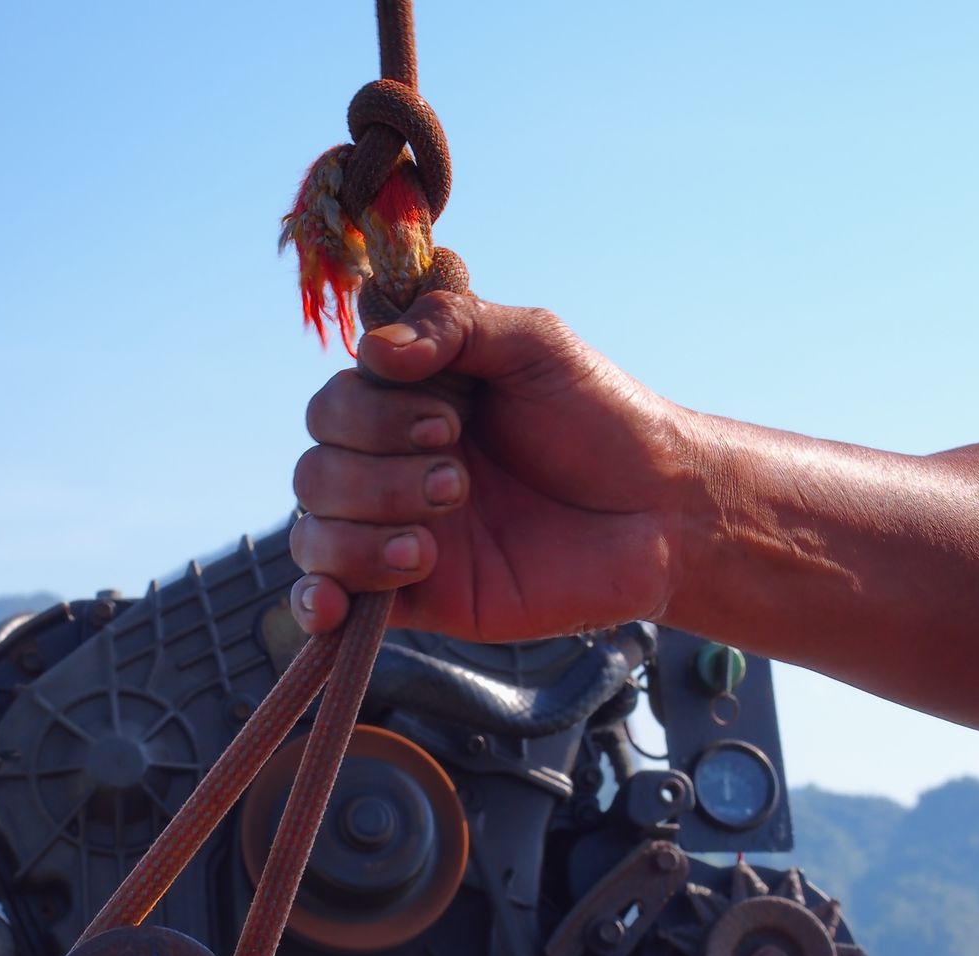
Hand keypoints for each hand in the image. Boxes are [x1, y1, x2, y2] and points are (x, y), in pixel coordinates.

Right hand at [289, 293, 696, 639]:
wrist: (662, 511)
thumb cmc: (604, 419)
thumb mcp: (536, 344)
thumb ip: (455, 325)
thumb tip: (373, 350)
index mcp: (409, 405)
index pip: (333, 406)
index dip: (372, 414)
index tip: (452, 419)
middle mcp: (393, 467)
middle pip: (317, 471)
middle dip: (378, 476)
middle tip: (460, 482)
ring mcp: (400, 535)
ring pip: (317, 535)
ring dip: (361, 535)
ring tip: (430, 546)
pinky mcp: (420, 600)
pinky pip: (337, 605)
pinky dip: (316, 604)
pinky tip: (333, 605)